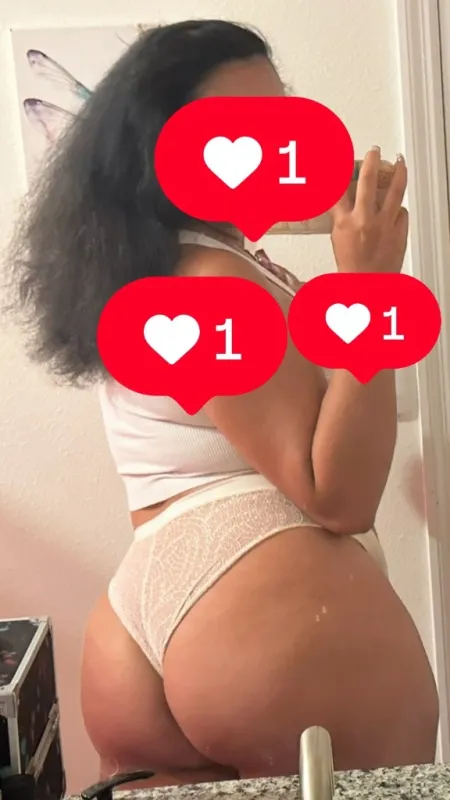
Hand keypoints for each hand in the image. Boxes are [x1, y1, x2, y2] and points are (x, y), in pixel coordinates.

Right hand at [329, 146, 408, 273]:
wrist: (367, 287)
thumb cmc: (351, 269)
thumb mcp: (338, 241)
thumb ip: (341, 220)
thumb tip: (343, 205)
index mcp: (344, 224)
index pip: (338, 191)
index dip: (337, 173)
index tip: (338, 161)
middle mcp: (365, 221)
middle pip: (368, 182)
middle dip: (371, 163)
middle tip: (374, 151)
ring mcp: (384, 226)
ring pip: (394, 192)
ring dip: (398, 174)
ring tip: (400, 162)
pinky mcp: (399, 233)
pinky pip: (402, 214)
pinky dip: (399, 210)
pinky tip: (397, 207)